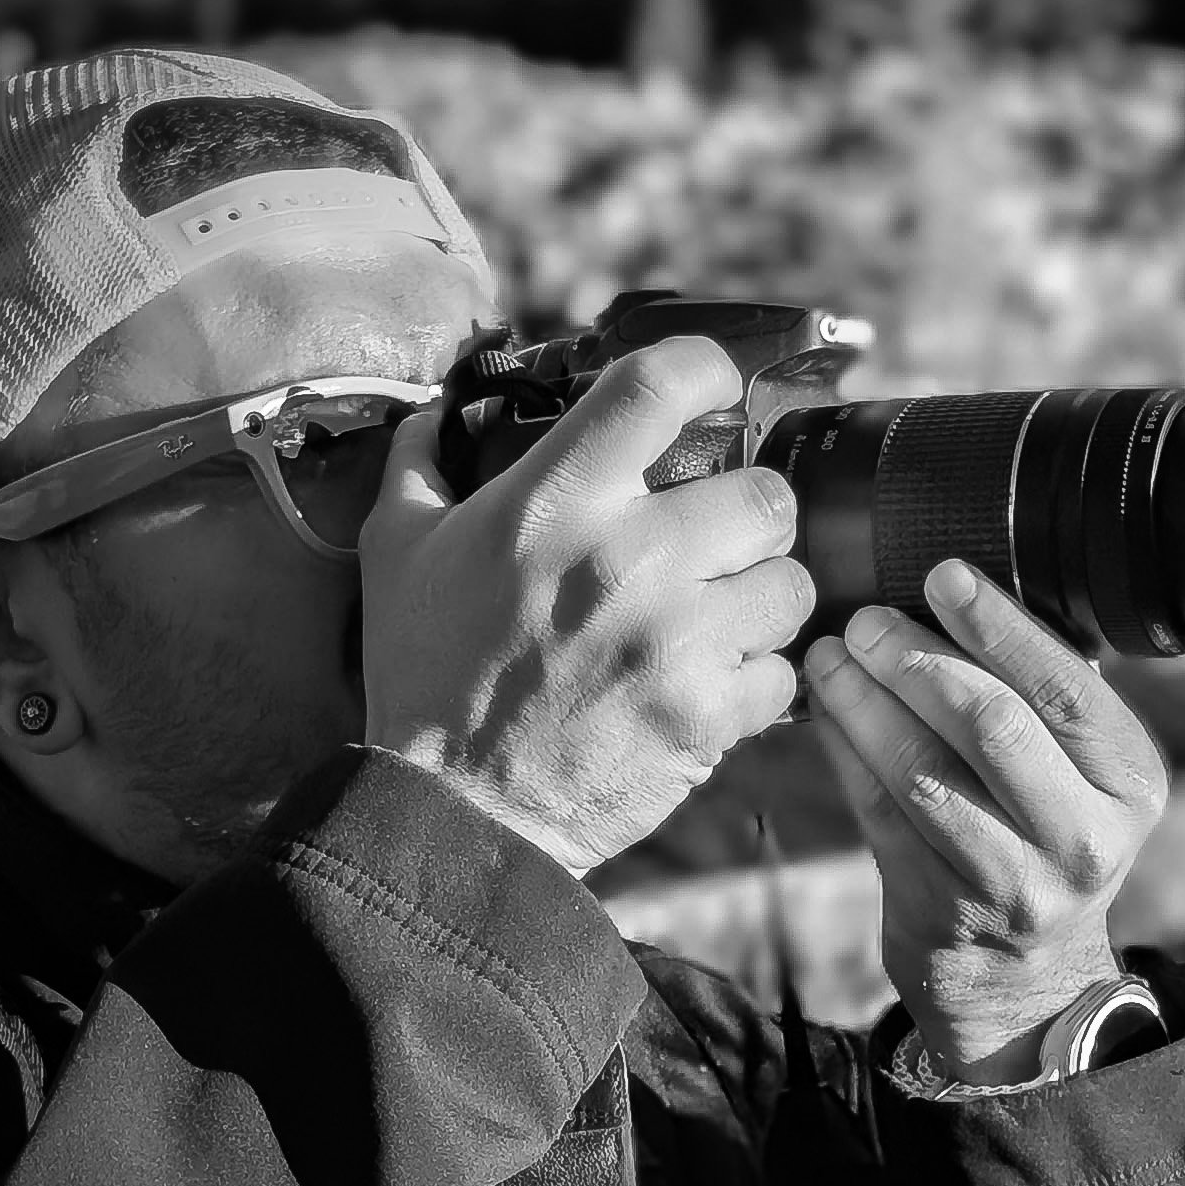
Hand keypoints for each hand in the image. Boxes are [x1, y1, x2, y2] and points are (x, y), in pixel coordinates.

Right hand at [359, 338, 813, 878]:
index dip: (708, 373)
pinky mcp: (704, 714)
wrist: (452, 813)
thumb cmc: (424, 679)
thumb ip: (419, 467)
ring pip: (789, 585)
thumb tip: (435, 416)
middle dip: (752, 518)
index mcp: (554, 501)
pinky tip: (713, 691)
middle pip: (765, 493)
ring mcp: (673, 639)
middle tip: (722, 544)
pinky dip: (757, 687)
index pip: (660, 386)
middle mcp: (625, 558)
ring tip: (721, 623)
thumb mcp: (394, 554)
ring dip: (762, 603)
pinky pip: (782, 675)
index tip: (715, 390)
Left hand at [804, 559, 1167, 1083]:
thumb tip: (965, 591)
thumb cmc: (1043, 839)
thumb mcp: (1082, 777)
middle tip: (867, 618)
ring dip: (865, 703)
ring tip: (831, 654)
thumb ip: (1047, 698)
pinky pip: (878, 812)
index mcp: (1130, 783)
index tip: (942, 574)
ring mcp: (1010, 883)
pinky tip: (823, 710)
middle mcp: (1081, 838)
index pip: (1064, 689)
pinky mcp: (937, 908)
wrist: (1022, 980)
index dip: (998, 626)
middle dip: (918, 660)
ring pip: (923, 771)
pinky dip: (844, 752)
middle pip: (990, 726)